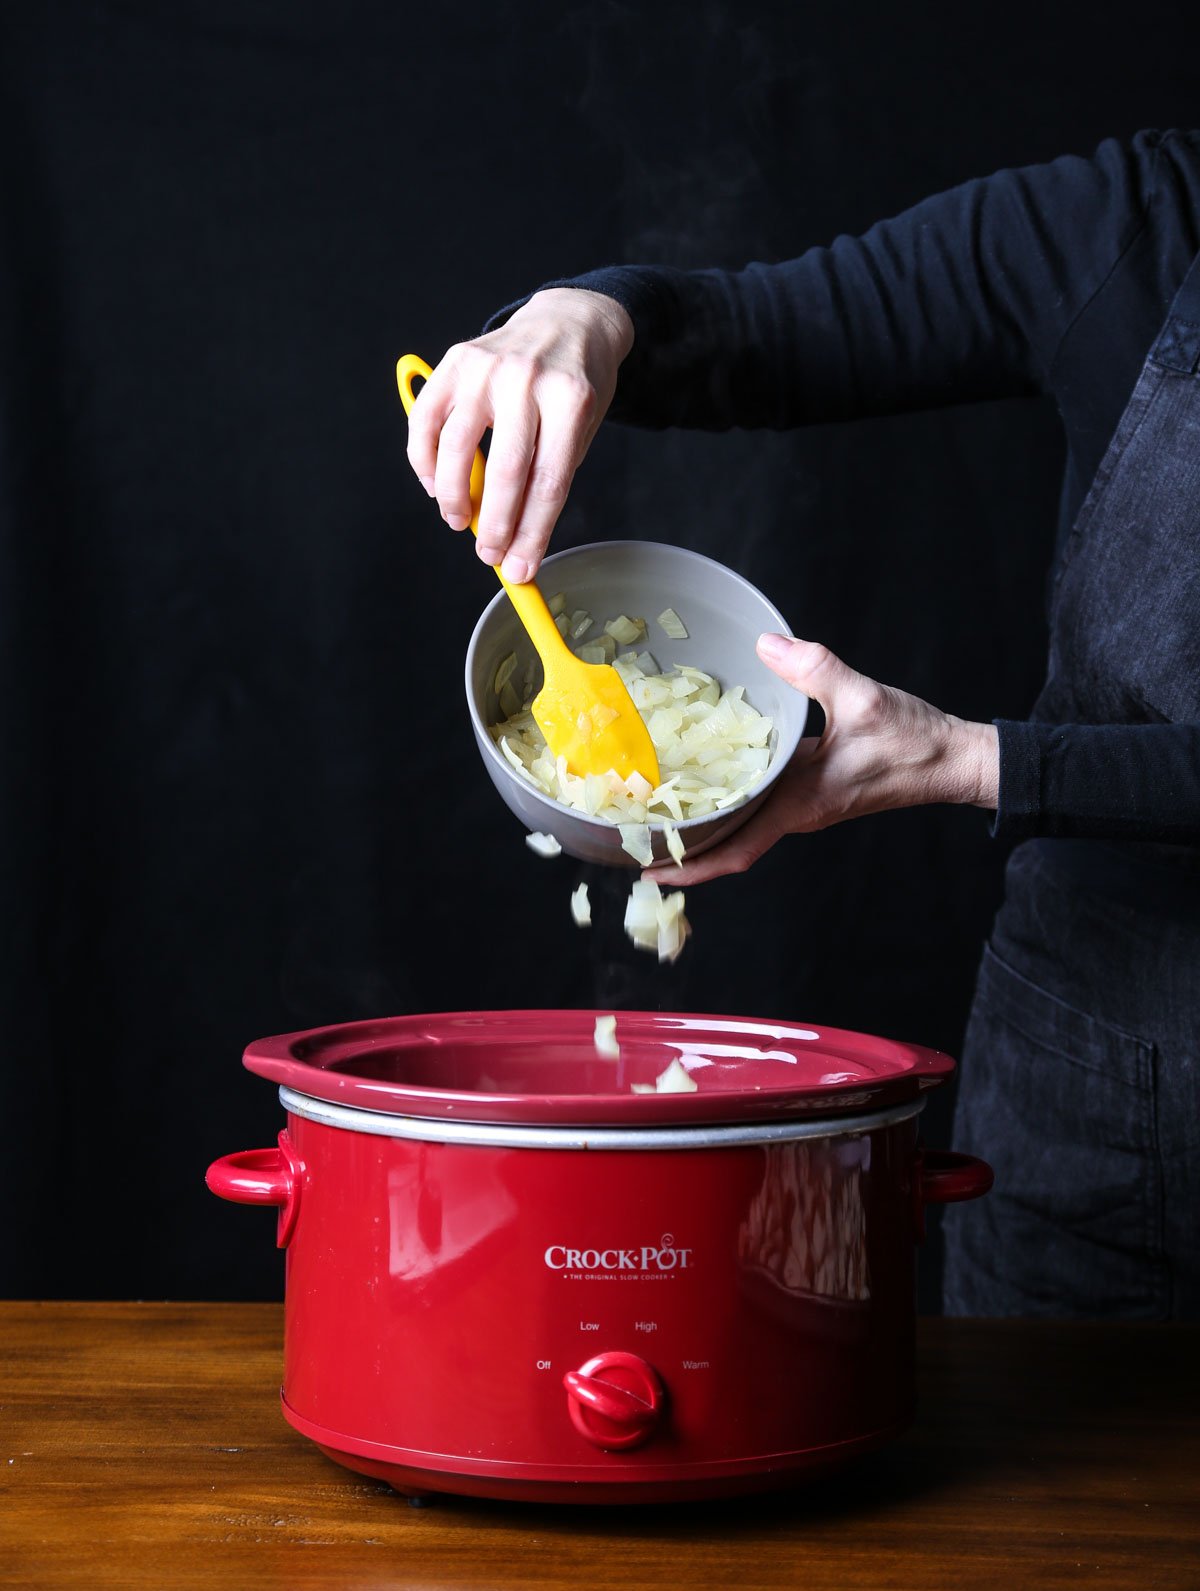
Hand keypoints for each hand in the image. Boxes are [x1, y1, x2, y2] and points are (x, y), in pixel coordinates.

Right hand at [404, 288, 633, 583]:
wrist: (568, 321)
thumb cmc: (577, 385)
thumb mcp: (582, 429)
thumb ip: (548, 477)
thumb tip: (514, 539)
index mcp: (571, 399)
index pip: (548, 483)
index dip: (532, 534)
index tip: (520, 568)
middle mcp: (527, 379)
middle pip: (504, 471)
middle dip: (494, 525)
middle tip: (489, 555)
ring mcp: (486, 366)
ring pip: (456, 448)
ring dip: (452, 497)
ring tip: (458, 520)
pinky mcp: (455, 361)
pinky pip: (426, 421)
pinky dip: (425, 460)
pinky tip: (434, 484)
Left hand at [645, 634, 998, 886]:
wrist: (952, 760)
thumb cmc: (913, 741)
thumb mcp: (863, 698)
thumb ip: (814, 669)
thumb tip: (768, 644)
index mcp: (801, 804)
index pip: (736, 850)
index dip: (692, 866)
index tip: (650, 870)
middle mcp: (796, 813)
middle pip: (728, 846)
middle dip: (683, 852)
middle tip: (633, 843)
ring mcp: (803, 805)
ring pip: (742, 828)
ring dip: (703, 829)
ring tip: (655, 816)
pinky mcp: (811, 792)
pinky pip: (759, 808)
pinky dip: (729, 804)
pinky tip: (706, 779)